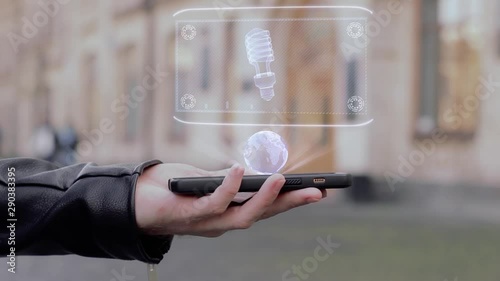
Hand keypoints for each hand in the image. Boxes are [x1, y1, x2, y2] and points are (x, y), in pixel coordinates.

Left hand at [135, 163, 326, 236]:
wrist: (133, 200)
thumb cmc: (170, 189)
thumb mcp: (204, 182)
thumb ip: (225, 180)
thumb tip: (248, 170)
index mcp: (229, 212)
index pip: (266, 208)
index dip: (291, 201)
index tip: (316, 191)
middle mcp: (222, 222)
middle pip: (263, 215)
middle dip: (291, 204)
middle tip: (318, 192)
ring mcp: (207, 221)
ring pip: (243, 216)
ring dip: (264, 199)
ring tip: (280, 179)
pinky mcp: (190, 214)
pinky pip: (214, 203)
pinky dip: (229, 187)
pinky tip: (239, 170)